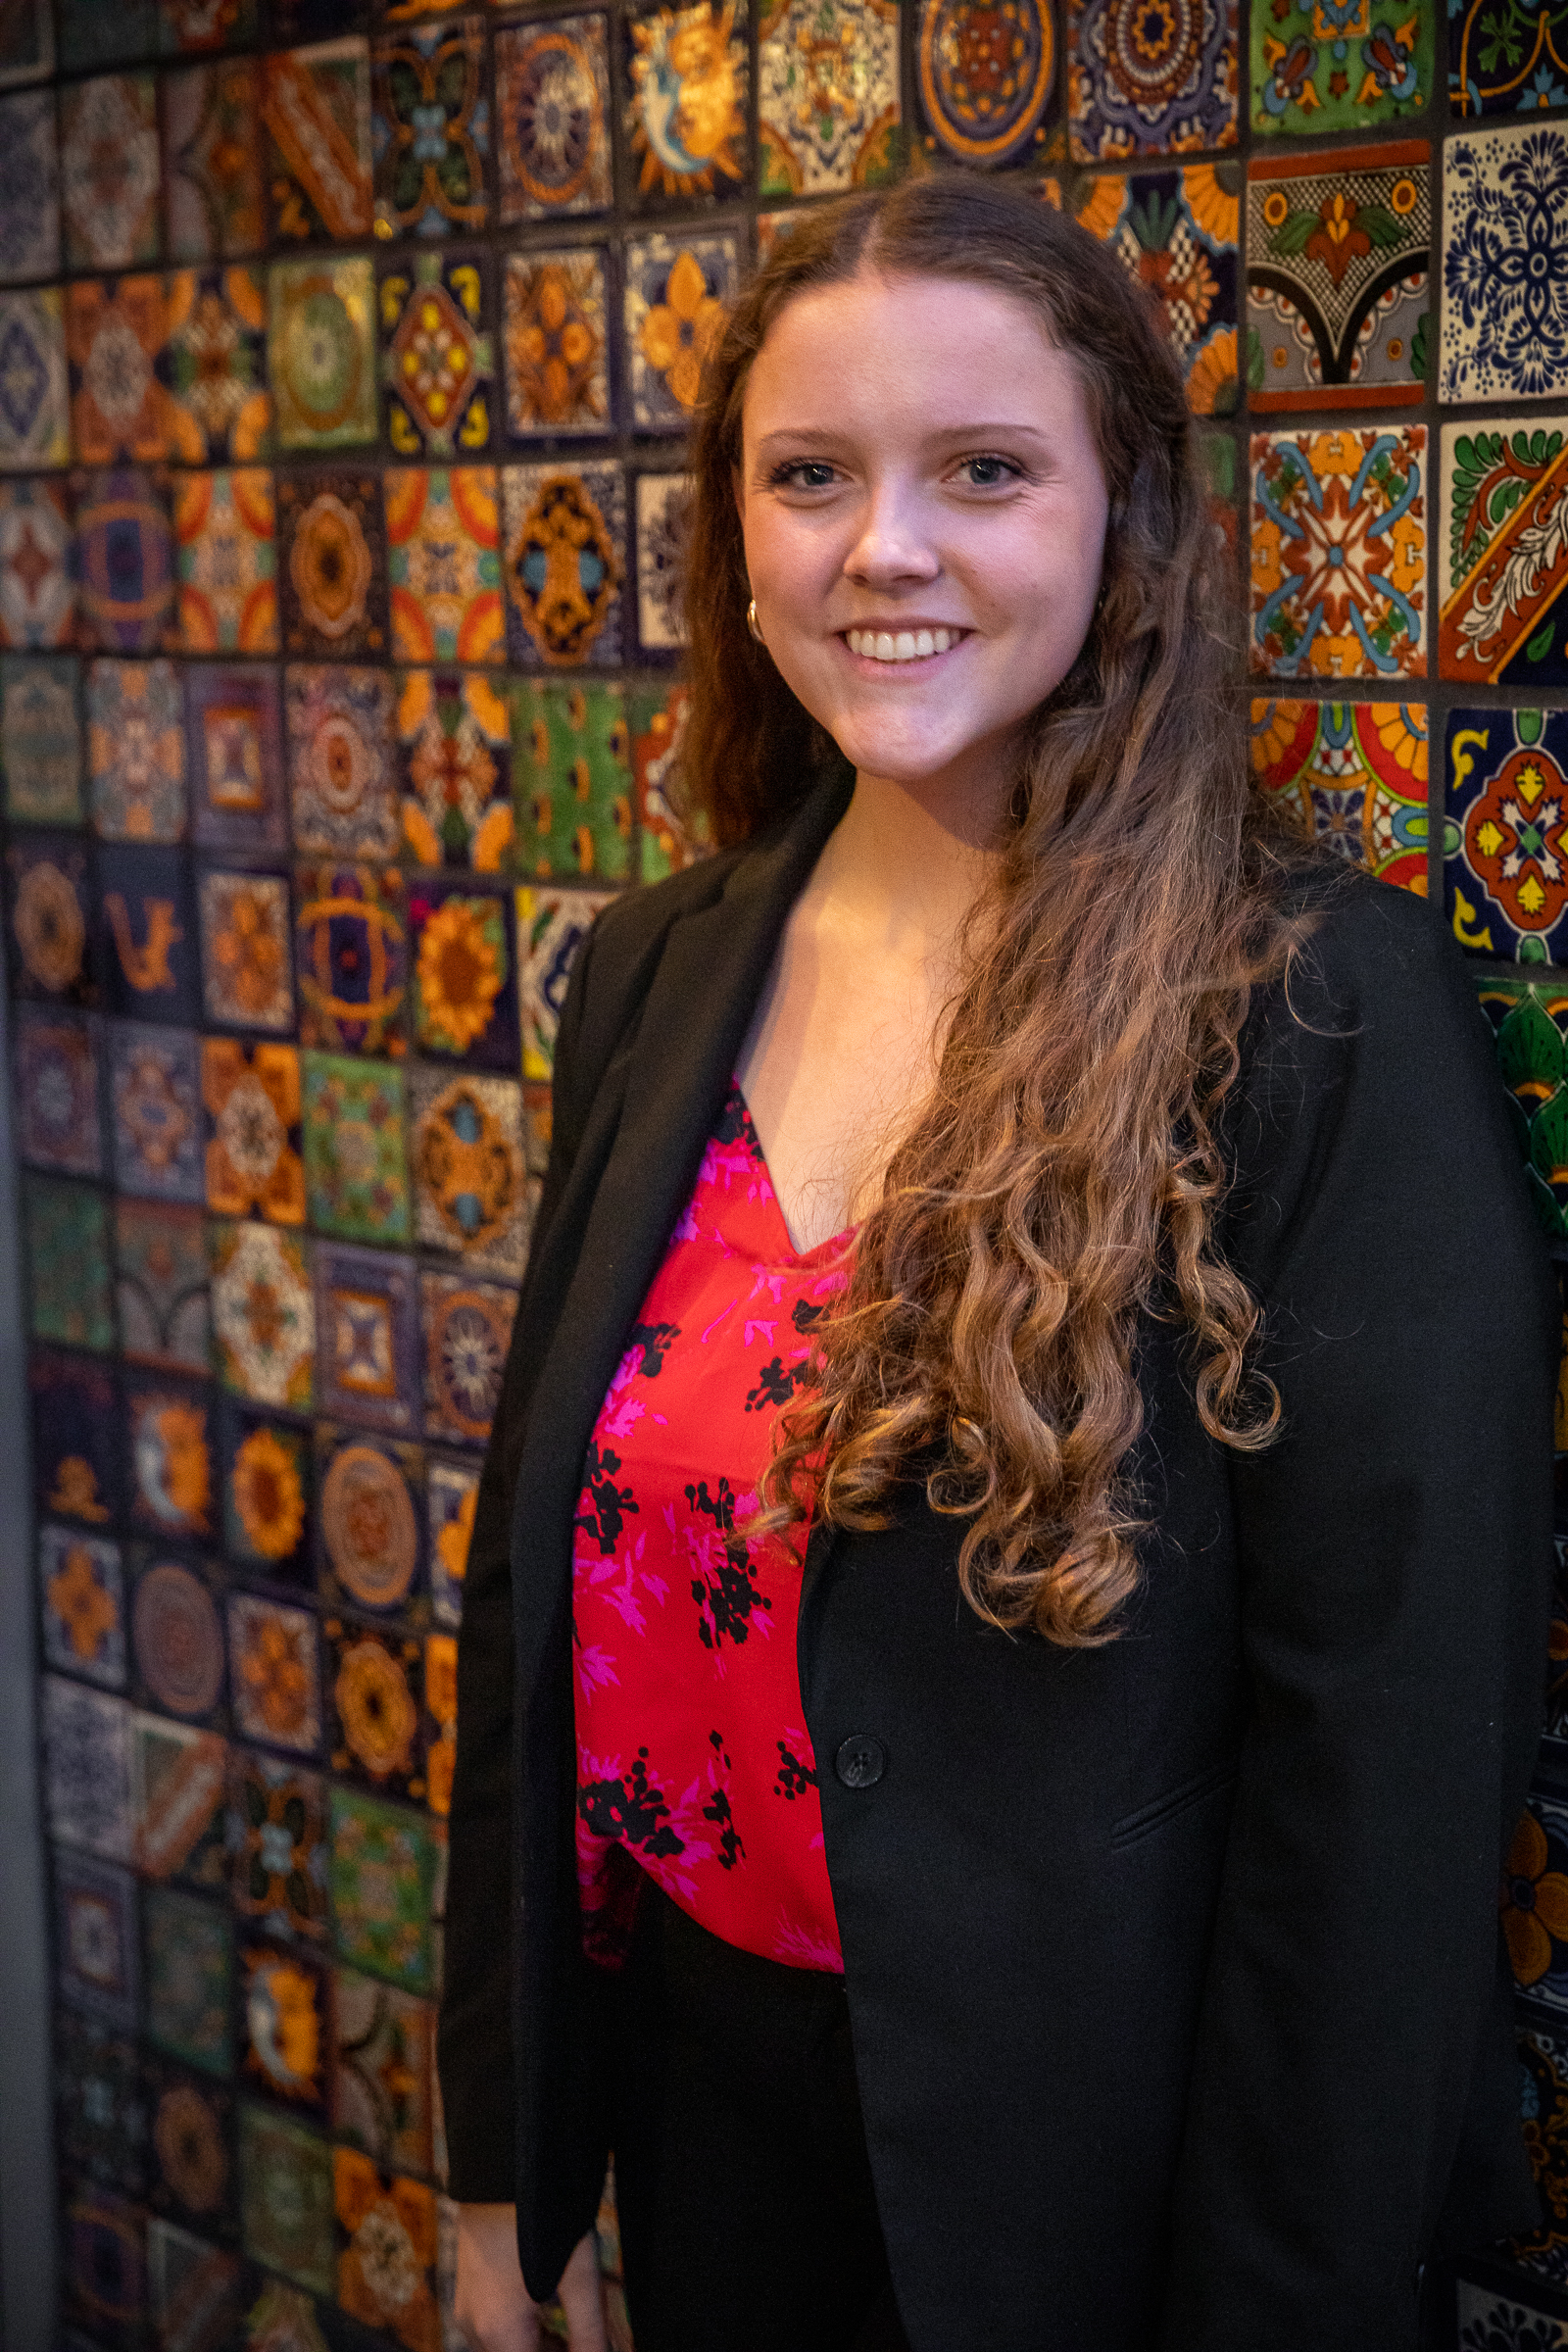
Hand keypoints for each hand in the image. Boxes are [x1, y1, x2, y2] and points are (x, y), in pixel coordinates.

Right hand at [453, 2206, 607, 2351]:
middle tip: (590, 2341)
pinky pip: (497, 2329)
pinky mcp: (468, 2292)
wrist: (503, 2166)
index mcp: (500, 2332)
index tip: (589, 2348)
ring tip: (578, 2331)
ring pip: (509, 2348)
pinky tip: (555, 2313)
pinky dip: (526, 2332)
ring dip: (543, 2347)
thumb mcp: (579, 2277)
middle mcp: (475, 2328)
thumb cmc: (543, 2214)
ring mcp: (468, 2310)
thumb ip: (590, 2334)